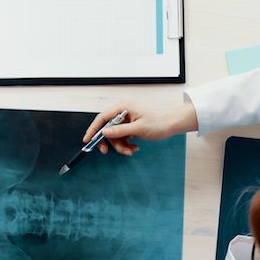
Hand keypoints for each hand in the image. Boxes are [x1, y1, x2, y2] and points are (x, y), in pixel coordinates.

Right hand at [82, 103, 197, 155]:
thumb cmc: (159, 122)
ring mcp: (126, 119)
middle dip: (110, 142)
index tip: (87, 140)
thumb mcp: (138, 129)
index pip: (102, 118)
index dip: (93, 129)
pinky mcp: (130, 126)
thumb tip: (104, 133)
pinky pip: (122, 137)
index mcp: (123, 107)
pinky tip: (134, 148)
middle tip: (107, 152)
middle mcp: (123, 112)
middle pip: (107, 129)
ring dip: (121, 146)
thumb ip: (120, 131)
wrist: (172, 124)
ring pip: (115, 136)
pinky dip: (126, 145)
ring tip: (131, 151)